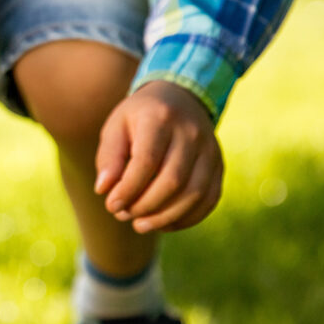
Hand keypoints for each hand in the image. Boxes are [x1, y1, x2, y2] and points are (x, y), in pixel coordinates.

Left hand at [94, 81, 223, 233]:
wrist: (179, 98)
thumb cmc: (139, 118)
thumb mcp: (116, 127)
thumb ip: (109, 157)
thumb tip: (104, 190)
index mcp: (159, 118)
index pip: (147, 161)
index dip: (128, 188)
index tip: (111, 205)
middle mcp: (191, 132)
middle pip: (173, 180)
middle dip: (145, 206)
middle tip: (123, 215)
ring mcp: (210, 149)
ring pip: (195, 193)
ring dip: (166, 216)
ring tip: (140, 225)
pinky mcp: (219, 164)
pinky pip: (210, 198)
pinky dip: (188, 217)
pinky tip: (165, 223)